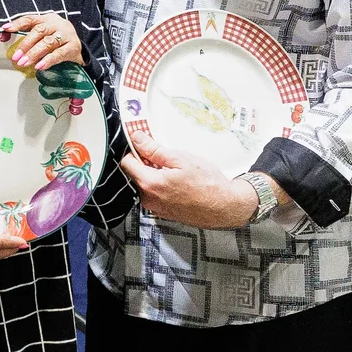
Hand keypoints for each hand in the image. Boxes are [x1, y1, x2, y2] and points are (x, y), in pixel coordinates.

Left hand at [0, 11, 81, 71]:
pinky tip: (39, 66)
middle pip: (39, 31)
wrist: (78, 46)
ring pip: (48, 42)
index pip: (30, 19)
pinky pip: (59, 54)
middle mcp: (57, 25)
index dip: (17, 23)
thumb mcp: (43, 34)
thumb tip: (4, 39)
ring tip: (23, 63)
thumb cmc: (55, 38)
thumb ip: (26, 35)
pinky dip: (48, 60)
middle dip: (25, 44)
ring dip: (34, 53)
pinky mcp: (73, 47)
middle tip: (15, 56)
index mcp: (46, 19)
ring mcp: (66, 35)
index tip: (6, 29)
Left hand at [117, 123, 267, 228]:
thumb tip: (137, 139)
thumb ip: (155, 150)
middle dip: (145, 162)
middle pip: (134, 174)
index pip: (126, 163)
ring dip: (154, 174)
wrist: (224, 207)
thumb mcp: (181, 159)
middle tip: (164, 156)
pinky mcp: (162, 212)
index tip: (144, 144)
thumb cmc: (208, 184)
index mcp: (149, 184)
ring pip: (145, 184)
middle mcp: (148, 199)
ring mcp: (154, 208)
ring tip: (174, 171)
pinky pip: (154, 194)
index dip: (134, 150)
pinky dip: (161, 185)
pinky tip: (177, 182)